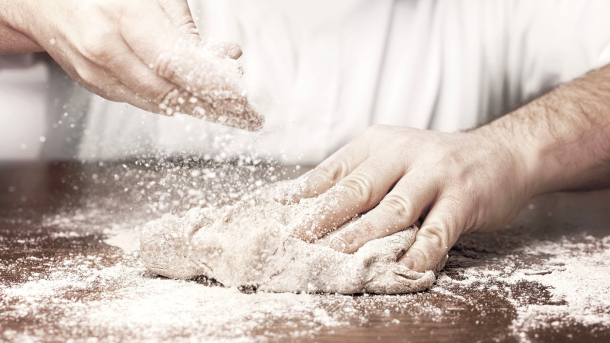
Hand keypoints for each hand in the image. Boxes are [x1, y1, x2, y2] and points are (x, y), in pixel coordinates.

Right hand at [0, 0, 262, 130]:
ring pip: (156, 102)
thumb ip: (185, 29)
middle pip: (169, 92)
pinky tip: (193, 103)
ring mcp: (95, 71)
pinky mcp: (94, 84)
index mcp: (123, 17)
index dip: (213, 87)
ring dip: (196, 109)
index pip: (178, 65)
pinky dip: (170, 104)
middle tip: (247, 117)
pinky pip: (140, 101)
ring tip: (229, 113)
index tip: (243, 102)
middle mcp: (105, 48)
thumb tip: (225, 59)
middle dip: (213, 107)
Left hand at [290, 125, 533, 271]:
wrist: (502, 153)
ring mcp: (435, 174)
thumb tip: (306, 205)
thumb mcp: (392, 156)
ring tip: (336, 256)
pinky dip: (420, 252)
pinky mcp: (463, 198)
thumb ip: (357, 177)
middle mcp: (403, 153)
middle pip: (356, 189)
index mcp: (378, 143)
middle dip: (322, 218)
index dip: (302, 196)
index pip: (332, 171)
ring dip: (362, 236)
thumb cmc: (435, 164)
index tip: (274, 216)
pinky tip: (405, 271)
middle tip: (295, 241)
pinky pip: (438, 230)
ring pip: (392, 209)